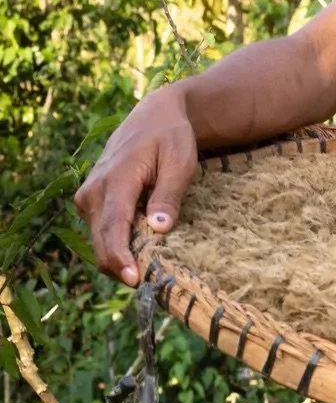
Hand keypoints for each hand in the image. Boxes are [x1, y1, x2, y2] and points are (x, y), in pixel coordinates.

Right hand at [74, 87, 200, 286]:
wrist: (153, 118)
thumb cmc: (171, 138)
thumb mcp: (180, 162)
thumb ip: (168, 195)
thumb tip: (158, 228)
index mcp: (116, 180)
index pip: (112, 226)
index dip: (120, 257)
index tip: (133, 279)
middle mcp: (93, 191)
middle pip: (101, 240)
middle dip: (120, 265)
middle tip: (147, 284)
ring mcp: (88, 197)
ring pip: (99, 239)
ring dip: (119, 257)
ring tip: (147, 269)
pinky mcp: (90, 202)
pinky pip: (101, 231)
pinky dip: (117, 244)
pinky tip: (139, 250)